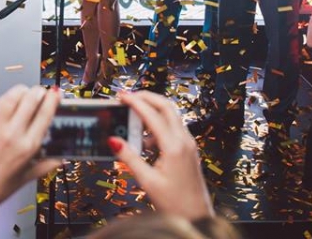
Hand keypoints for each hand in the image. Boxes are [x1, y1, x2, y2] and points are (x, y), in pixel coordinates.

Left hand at [0, 86, 60, 232]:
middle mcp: (14, 134)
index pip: (45, 114)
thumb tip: (61, 159)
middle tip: (41, 91)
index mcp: (28, 147)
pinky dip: (6, 98)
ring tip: (25, 93)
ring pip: (14, 95)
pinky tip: (8, 101)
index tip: (55, 94)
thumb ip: (46, 166)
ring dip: (23, 91)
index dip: (52, 100)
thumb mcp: (26, 178)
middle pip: (32, 99)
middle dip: (39, 91)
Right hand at [113, 91, 213, 221]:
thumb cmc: (175, 203)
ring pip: (170, 116)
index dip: (135, 102)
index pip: (153, 115)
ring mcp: (188, 144)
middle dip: (147, 97)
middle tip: (128, 97)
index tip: (122, 96)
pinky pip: (173, 129)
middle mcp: (184, 141)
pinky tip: (145, 142)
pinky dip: (158, 126)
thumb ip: (129, 159)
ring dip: (152, 112)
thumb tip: (114, 140)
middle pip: (166, 106)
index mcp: (174, 147)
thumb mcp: (147, 182)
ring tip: (132, 122)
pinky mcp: (188, 150)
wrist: (197, 217)